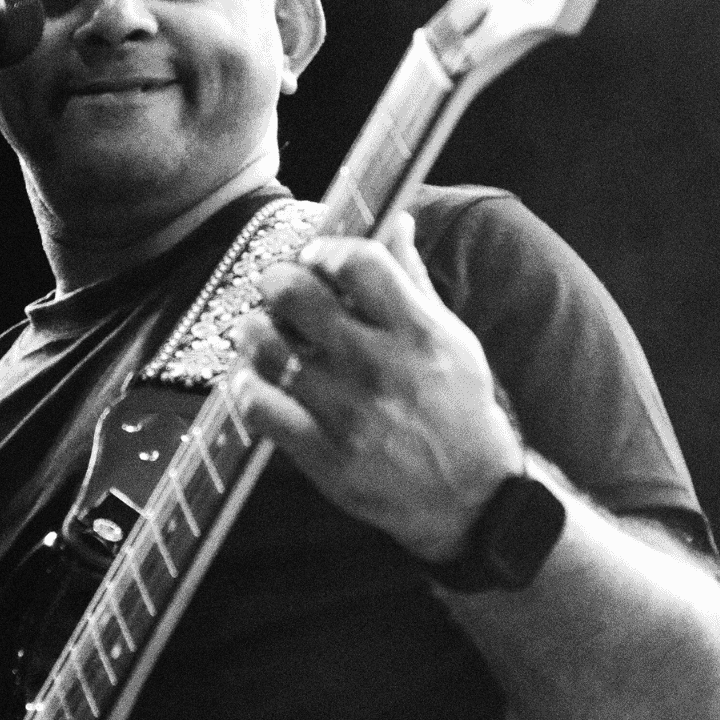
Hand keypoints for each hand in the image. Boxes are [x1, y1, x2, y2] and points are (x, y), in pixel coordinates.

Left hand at [231, 209, 523, 560]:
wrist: (472, 499)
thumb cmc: (461, 411)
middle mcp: (382, 367)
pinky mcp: (326, 456)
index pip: (358, 261)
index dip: (325, 249)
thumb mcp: (451, 339)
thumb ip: (413, 280)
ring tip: (259, 333)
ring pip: (268, 349)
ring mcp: (350, 413)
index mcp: (418, 332)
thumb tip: (394, 220)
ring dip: (253, 332)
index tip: (316, 257)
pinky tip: (255, 382)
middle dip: (276, 282)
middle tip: (276, 290)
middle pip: (298, 296)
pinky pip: (260, 408)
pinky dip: (247, 388)